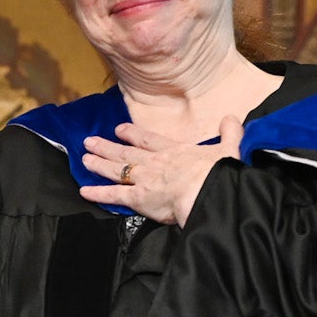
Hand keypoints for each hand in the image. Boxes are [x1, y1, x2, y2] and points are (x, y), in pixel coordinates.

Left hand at [78, 117, 241, 225]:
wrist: (207, 191)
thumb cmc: (218, 173)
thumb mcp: (229, 148)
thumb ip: (229, 133)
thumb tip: (232, 119)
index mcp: (174, 151)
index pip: (149, 140)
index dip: (133, 134)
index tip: (120, 129)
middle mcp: (155, 162)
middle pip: (126, 153)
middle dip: (106, 146)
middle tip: (90, 141)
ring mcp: (144, 179)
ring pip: (116, 169)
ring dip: (99, 163)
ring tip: (84, 158)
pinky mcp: (138, 198)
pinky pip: (113, 195)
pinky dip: (98, 193)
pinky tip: (84, 191)